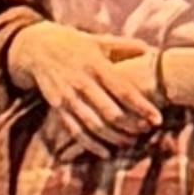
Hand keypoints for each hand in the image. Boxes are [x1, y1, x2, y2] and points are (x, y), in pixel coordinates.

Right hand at [19, 24, 160, 151]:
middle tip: (146, 132)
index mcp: (96, 65)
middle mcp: (82, 83)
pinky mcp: (58, 108)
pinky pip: (76, 131)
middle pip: (110, 112)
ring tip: (130, 143)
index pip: (123, 90)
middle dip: (130, 126)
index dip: (142, 107)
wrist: (36, 48)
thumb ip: (124, 47)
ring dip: (114, 137)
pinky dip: (91, 145)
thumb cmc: (74, 44)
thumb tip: (151, 51)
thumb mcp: (98, 41)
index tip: (157, 119)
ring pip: (94, 125)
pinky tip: (106, 153)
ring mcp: (68, 97)